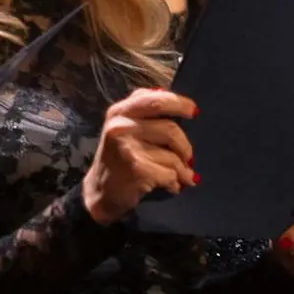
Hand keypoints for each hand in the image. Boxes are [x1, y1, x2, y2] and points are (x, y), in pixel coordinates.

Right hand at [81, 88, 195, 223]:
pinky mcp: (135, 169)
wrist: (99, 193)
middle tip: (189, 157)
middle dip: (185, 146)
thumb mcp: (124, 127)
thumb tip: (184, 106)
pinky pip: (169, 174)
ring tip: (182, 176)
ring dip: (182, 169)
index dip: (179, 103)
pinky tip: (171, 186)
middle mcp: (120, 126)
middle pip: (170, 129)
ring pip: (172, 156)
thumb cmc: (118, 158)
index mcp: (120, 111)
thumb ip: (146, 111)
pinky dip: (174, 182)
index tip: (194, 112)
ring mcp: (126, 148)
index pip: (155, 100)